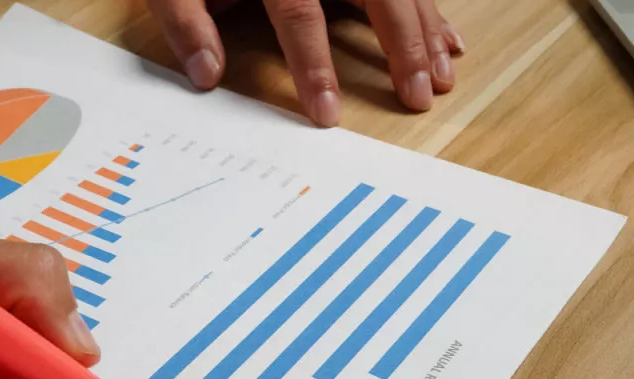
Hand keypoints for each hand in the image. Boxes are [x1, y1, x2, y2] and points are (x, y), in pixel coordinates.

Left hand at [148, 0, 464, 122]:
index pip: (298, 14)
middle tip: (418, 97)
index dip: (313, 64)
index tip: (327, 113)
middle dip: (401, 46)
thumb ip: (185, 21)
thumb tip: (206, 75)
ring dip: (425, 30)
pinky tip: (448, 40)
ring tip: (442, 80)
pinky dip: (429, 10)